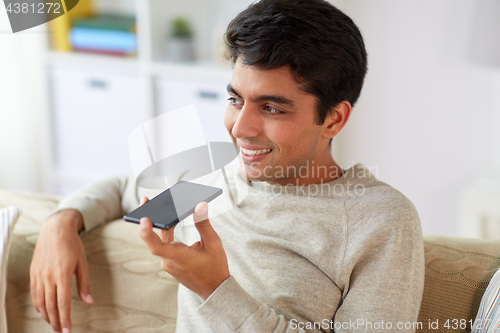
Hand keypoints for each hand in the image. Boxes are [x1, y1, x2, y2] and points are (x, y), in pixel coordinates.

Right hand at [30, 209, 93, 332]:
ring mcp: (38, 275)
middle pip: (50, 306)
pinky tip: (42, 311)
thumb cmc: (72, 245)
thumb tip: (89, 302)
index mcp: (62, 275)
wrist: (55, 229)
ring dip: (46, 315)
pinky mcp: (33, 272)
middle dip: (55, 321)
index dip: (65, 318)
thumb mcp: (83, 263)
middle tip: (60, 331)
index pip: (63, 303)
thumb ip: (84, 284)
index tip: (67, 330)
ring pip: (40, 302)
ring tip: (53, 324)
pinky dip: (38, 305)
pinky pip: (34, 293)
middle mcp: (48, 276)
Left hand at [139, 200, 229, 299]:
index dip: (147, 233)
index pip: (156, 246)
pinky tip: (171, 221)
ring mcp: (168, 263)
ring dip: (160, 225)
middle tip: (146, 200)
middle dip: (150, 219)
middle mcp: (169, 261)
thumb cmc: (215, 267)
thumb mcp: (213, 243)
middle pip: (155, 239)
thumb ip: (203, 224)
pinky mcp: (170, 263)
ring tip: (159, 206)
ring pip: (160, 241)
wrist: (215, 289)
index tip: (143, 218)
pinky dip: (166, 233)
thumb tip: (199, 205)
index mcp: (179, 257)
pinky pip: (165, 245)